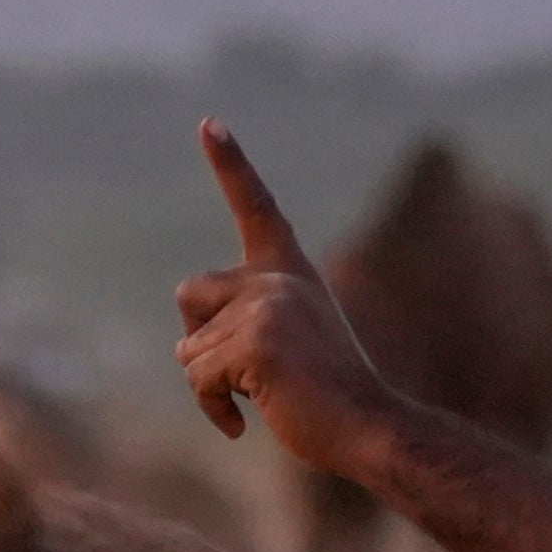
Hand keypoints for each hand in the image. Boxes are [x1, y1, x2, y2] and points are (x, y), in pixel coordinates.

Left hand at [171, 122, 395, 462]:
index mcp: (290, 271)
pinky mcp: (256, 341)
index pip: (257, 207)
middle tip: (243, 374)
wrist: (368, 429)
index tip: (209, 121)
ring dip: (210, 385)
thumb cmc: (324, 398)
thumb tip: (182, 350)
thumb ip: (238, 326)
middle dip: (198, 340)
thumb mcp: (283, 345)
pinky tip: (244, 424)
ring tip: (260, 398)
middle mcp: (277, 278)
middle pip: (190, 294)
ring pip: (189, 349)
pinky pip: (197, 377)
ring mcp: (267, 306)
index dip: (231, 163)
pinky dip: (211, 408)